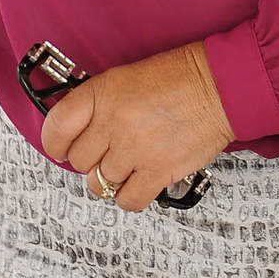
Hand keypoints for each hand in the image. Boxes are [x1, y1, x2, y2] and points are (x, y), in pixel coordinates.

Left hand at [39, 43, 232, 212]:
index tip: (63, 147)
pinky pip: (127, 201)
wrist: (223, 85)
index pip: (55, 129)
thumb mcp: (127, 76)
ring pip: (100, 184)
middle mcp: (114, 122)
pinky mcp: (158, 172)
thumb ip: (99, 104)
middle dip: (92, 158)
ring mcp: (135, 150)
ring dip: (113, 177)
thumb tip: (78, 135)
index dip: (56, 144)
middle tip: (110, 149)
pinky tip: (142, 180)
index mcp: (103, 93)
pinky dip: (131, 195)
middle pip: (80, 161)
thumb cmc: (182, 76)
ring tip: (130, 163)